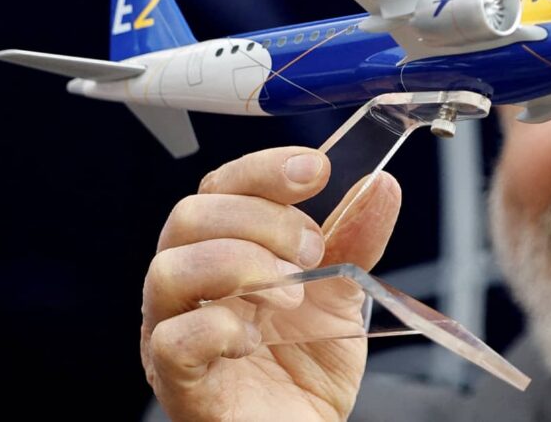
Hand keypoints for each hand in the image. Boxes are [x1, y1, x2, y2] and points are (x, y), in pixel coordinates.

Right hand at [140, 146, 400, 420]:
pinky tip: (256, 338)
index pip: (222, 187)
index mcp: (222, 250)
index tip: (315, 170)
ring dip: (242, 266)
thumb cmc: (306, 366)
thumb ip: (357, 239)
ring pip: (171, 269)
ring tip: (291, 295)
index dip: (264, 169)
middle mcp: (190, 285)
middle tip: (311, 252)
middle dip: (262, 221)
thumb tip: (380, 185)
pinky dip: (220, 327)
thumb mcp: (343, 292)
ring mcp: (174, 331)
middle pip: (191, 216)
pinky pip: (174, 339)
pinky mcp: (179, 381)